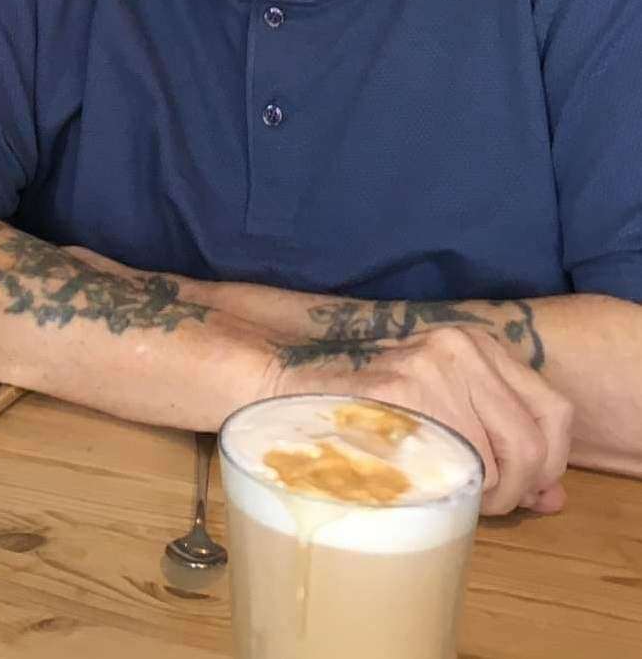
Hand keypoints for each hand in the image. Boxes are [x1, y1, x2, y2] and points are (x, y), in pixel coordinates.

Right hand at [272, 326, 571, 516]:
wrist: (289, 382)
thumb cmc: (364, 402)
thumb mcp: (441, 403)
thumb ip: (498, 438)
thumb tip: (553, 497)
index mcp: (475, 342)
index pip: (554, 411)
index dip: (550, 462)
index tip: (524, 486)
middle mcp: (462, 347)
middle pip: (536, 442)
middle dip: (522, 487)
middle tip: (488, 501)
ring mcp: (433, 368)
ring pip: (506, 461)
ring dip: (489, 494)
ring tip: (453, 493)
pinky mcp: (405, 392)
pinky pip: (460, 464)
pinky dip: (457, 489)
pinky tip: (428, 484)